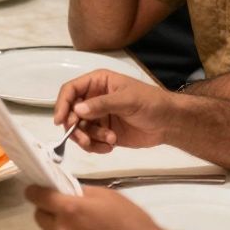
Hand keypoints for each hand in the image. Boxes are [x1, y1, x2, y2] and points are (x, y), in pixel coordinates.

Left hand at [26, 185, 167, 229]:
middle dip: (49, 212)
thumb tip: (65, 192)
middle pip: (40, 217)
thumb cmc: (132, 223)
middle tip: (67, 214)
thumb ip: (81, 193)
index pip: (36, 196)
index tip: (37, 192)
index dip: (36, 192)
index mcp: (69, 209)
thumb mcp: (108, 196)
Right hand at [53, 69, 171, 151]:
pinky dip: (96, 147)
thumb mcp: (127, 100)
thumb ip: (102, 104)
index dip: (62, 104)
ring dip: (89, 139)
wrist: (169, 123)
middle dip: (76, 129)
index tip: (60, 121)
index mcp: (97, 83)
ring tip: (108, 142)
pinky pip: (89, 142)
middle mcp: (93, 99)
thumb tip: (77, 110)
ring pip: (79, 130)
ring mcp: (98, 117)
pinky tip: (110, 147)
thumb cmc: (151, 103)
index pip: (71, 90)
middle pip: (70, 113)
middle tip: (86, 140)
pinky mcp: (103, 133)